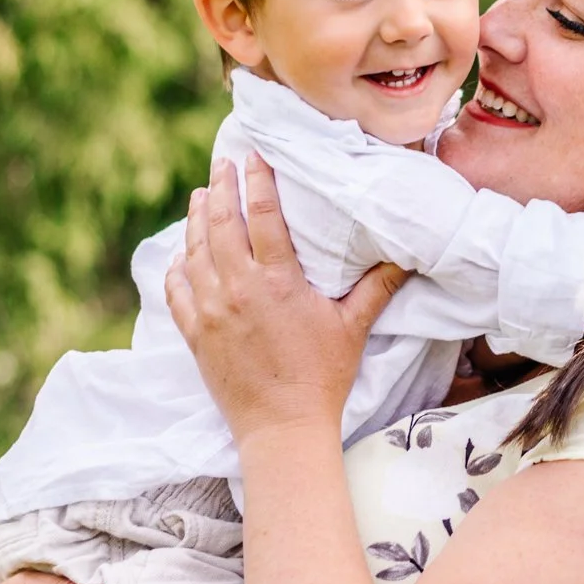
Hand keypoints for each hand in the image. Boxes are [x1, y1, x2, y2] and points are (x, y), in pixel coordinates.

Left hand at [165, 154, 406, 445]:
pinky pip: (177, 289)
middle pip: (221, 223)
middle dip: (220, 187)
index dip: (258, 180)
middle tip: (222, 163)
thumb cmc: (323, 377)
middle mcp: (238, 289)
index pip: (263, 214)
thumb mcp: (353, 327)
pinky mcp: (195, 334)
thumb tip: (406, 256)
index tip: (254, 155)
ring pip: (194, 251)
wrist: (283, 428)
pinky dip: (177, 266)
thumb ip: (376, 287)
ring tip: (201, 196)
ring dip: (196, 219)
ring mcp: (211, 311)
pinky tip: (181, 254)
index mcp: (278, 281)